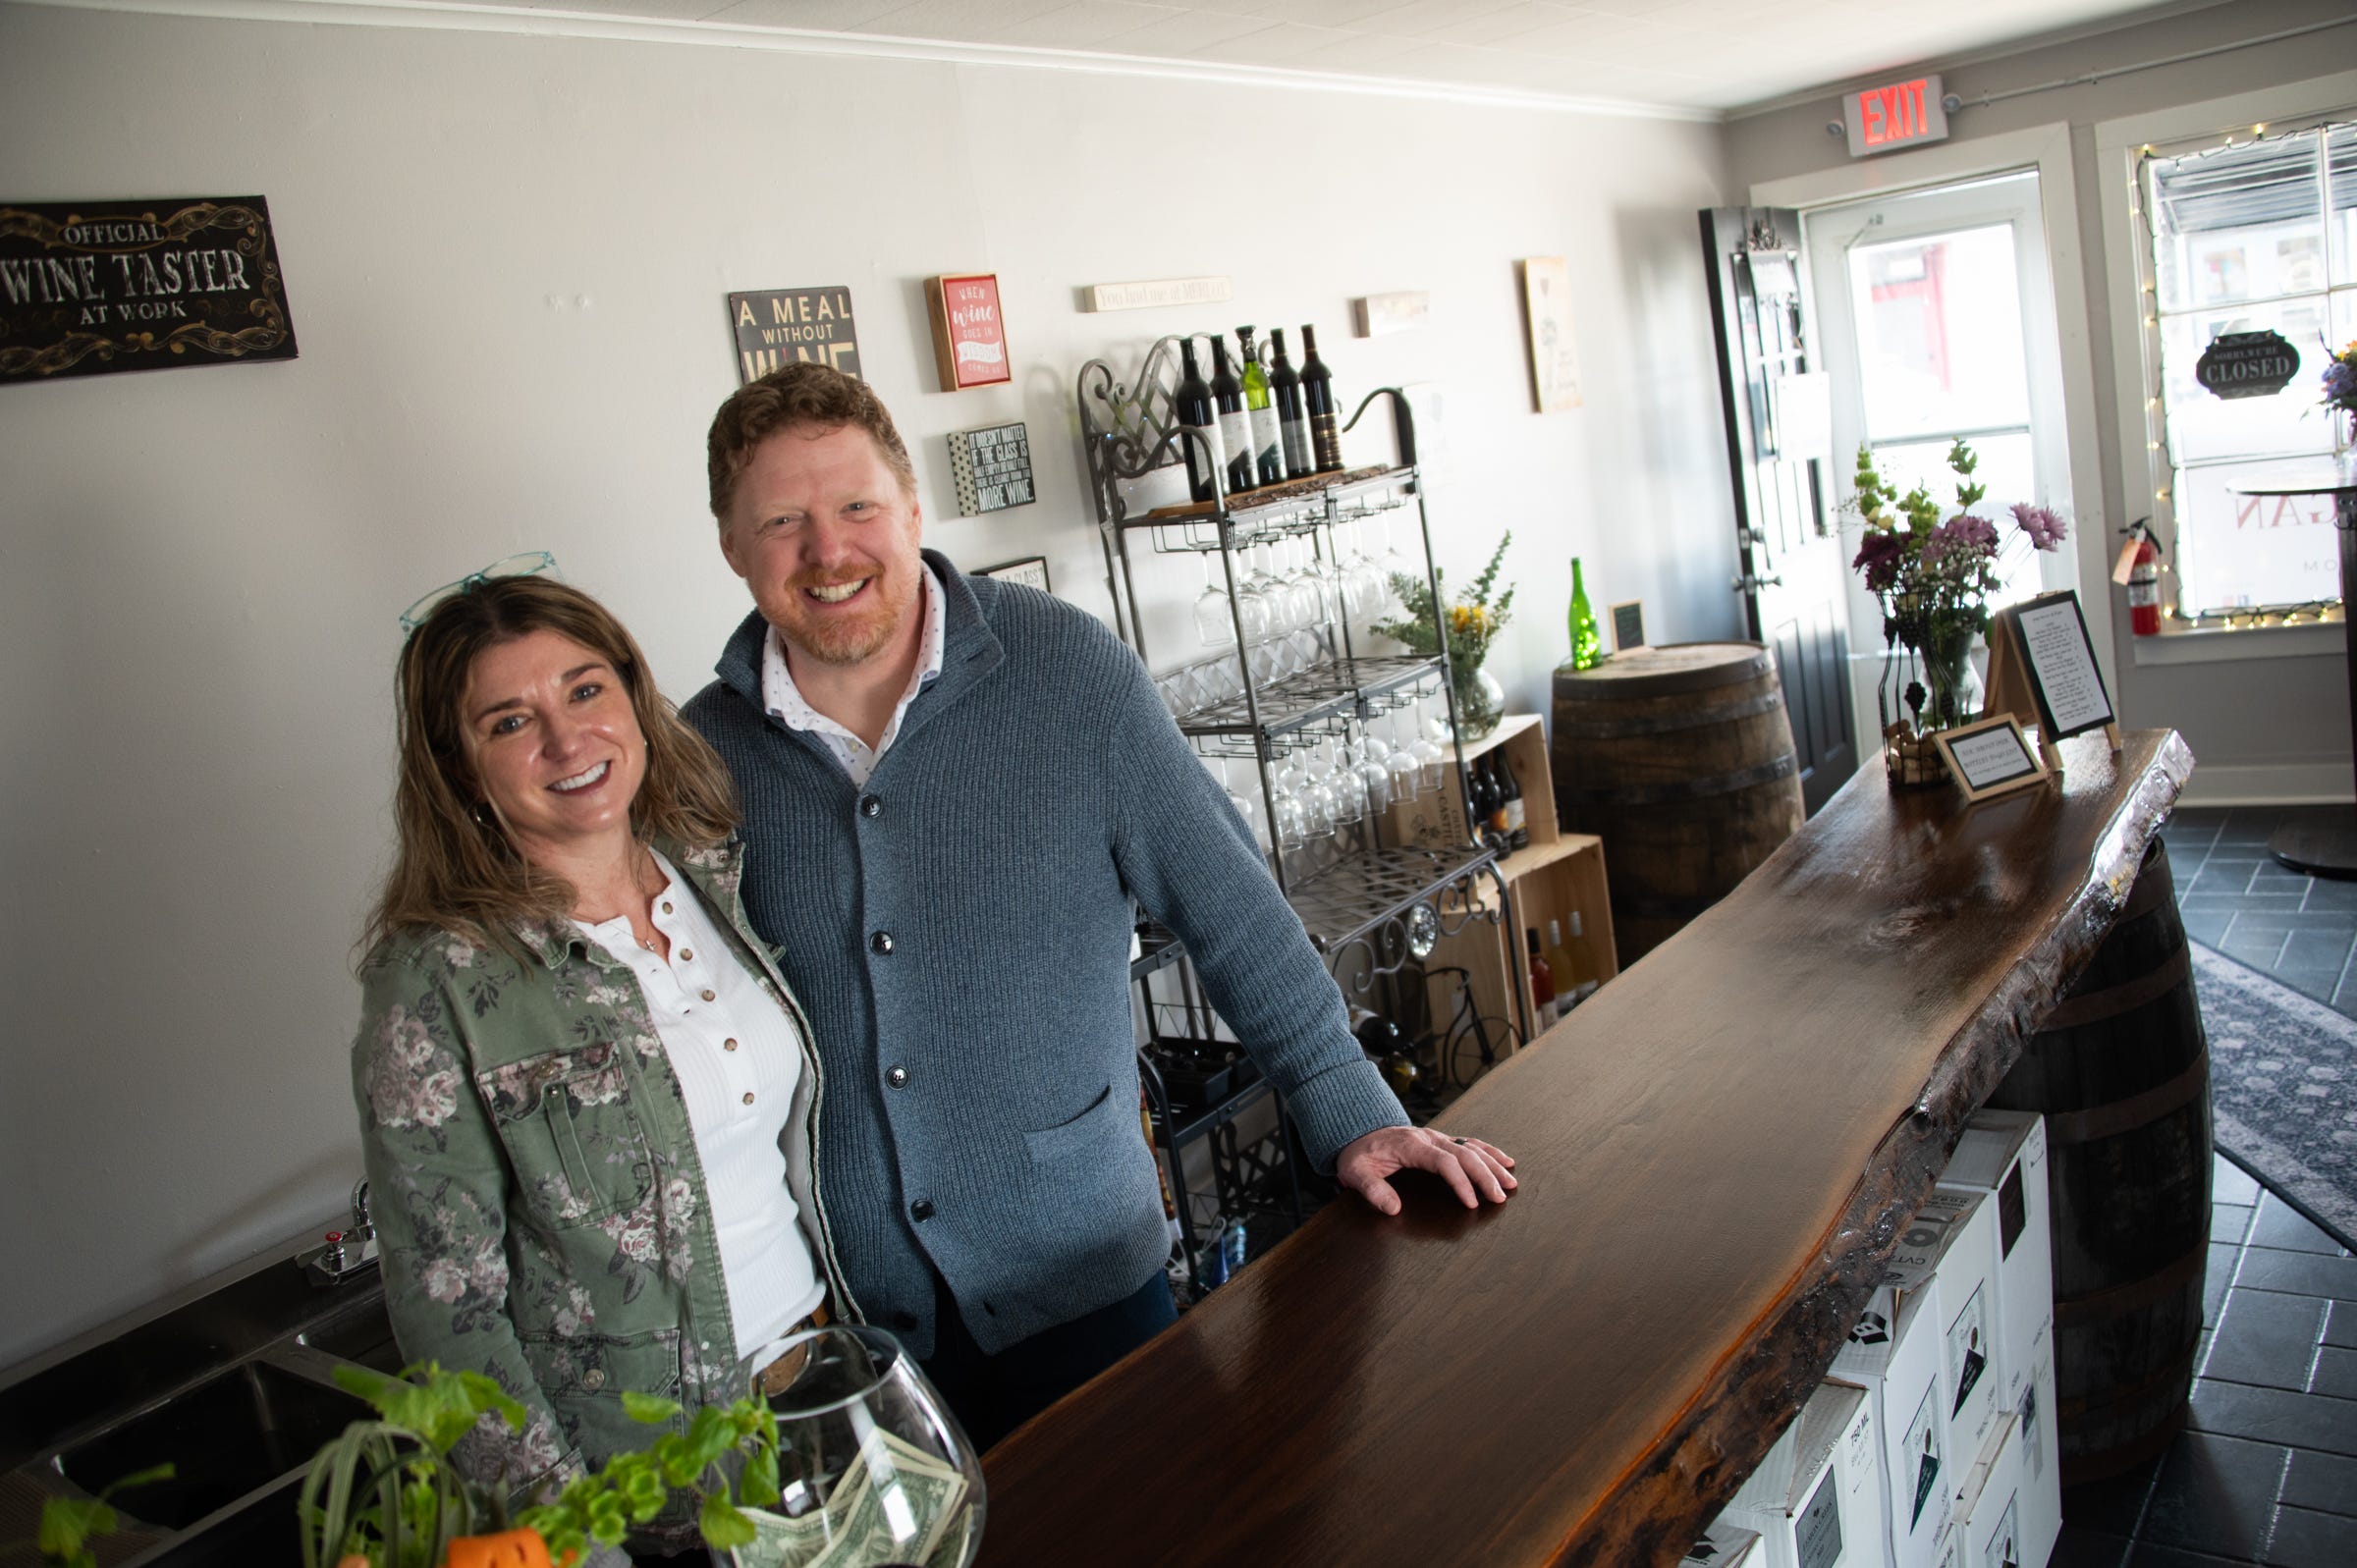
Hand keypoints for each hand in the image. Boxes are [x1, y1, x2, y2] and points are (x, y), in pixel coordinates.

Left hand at [1336, 1126, 1516, 1215]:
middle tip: (1499, 1198)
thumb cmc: (1358, 1154)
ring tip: (1511, 1183)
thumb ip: (1372, 1189)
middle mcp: (1428, 1138)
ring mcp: (1436, 1137)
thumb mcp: (1355, 1172)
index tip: (1471, 1203)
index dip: (1460, 1181)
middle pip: (1464, 1154)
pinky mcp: (1440, 1140)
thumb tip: (1393, 1208)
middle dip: (1485, 1176)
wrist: (1356, 1131)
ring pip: (1471, 1148)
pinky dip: (1489, 1152)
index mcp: (1411, 1146)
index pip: (1443, 1162)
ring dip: (1493, 1165)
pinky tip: (1506, 1161)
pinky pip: (1470, 1143)